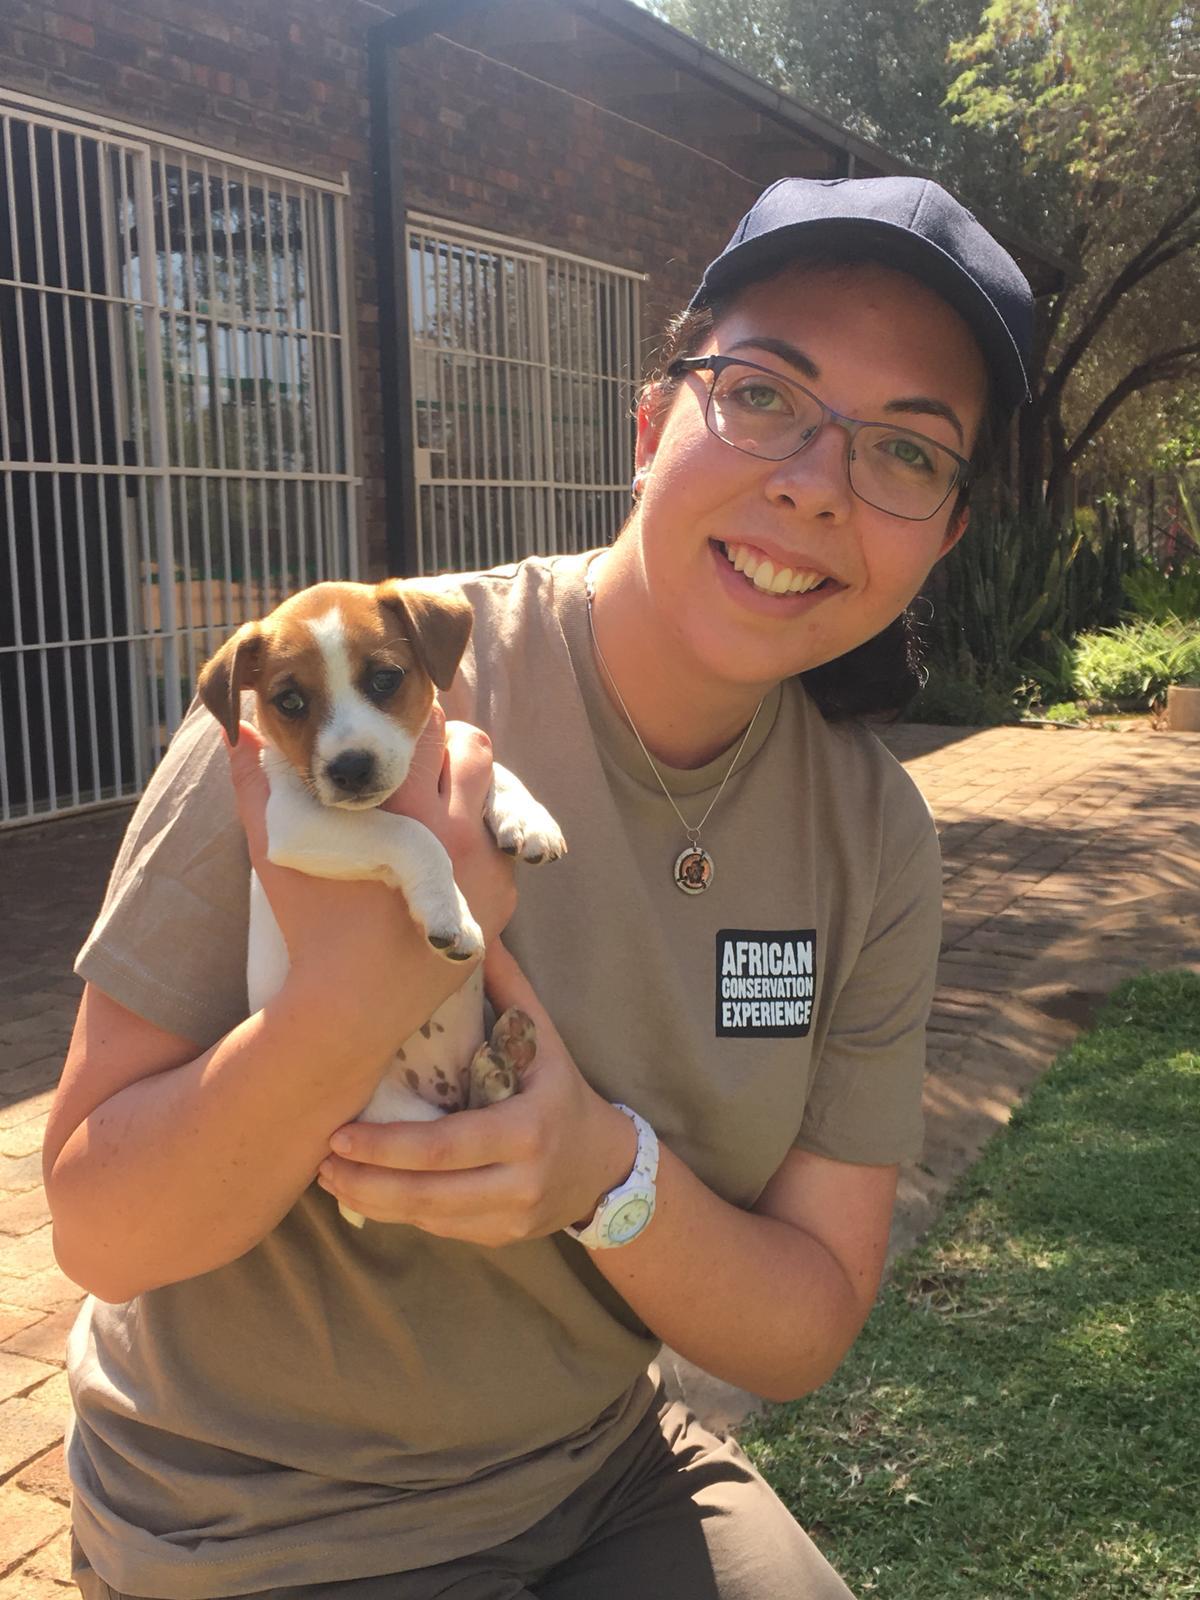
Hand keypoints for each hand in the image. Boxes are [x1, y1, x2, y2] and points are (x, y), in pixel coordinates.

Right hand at [223, 711, 504, 1022]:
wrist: (352, 1006)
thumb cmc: (310, 923)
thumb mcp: (276, 848)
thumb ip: (257, 782)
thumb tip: (239, 732)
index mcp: (406, 810)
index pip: (433, 727)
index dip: (411, 724)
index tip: (392, 737)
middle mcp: (459, 833)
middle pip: (477, 751)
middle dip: (450, 750)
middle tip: (418, 766)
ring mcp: (489, 867)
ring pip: (496, 796)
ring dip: (468, 792)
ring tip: (431, 809)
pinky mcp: (503, 898)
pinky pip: (500, 845)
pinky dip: (477, 838)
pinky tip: (443, 853)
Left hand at [315, 942, 637, 1243]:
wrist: (603, 1167)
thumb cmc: (563, 1091)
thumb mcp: (546, 1040)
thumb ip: (509, 990)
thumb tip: (474, 932)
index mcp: (528, 1130)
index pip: (446, 1146)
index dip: (387, 1146)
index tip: (340, 1134)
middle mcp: (521, 1182)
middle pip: (429, 1193)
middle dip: (367, 1181)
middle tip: (320, 1159)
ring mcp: (510, 1218)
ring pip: (427, 1219)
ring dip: (372, 1202)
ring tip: (328, 1178)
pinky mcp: (498, 1238)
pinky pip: (439, 1229)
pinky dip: (399, 1212)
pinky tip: (365, 1192)